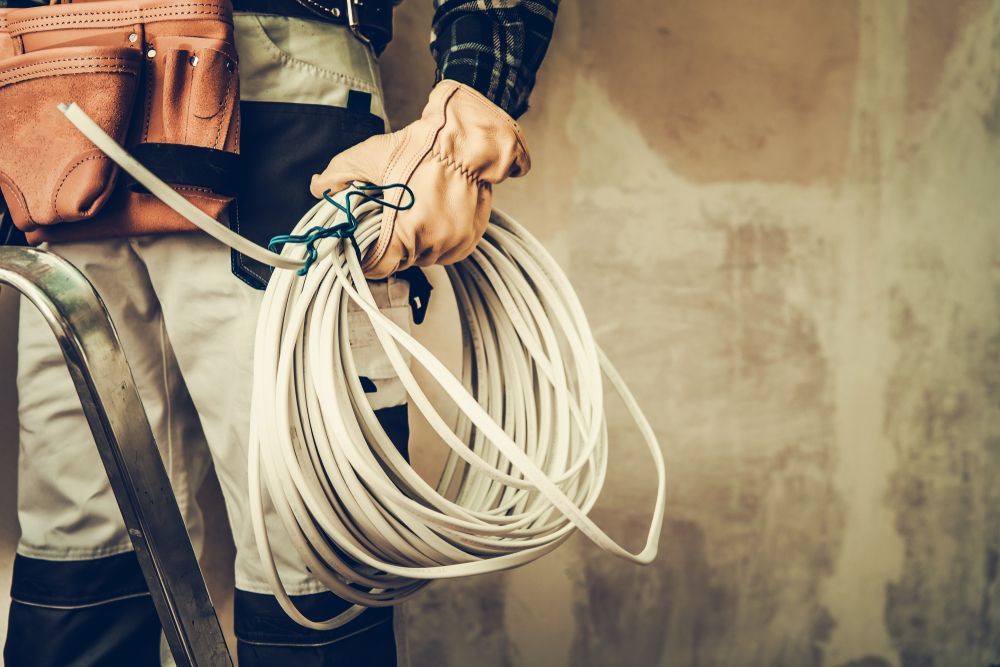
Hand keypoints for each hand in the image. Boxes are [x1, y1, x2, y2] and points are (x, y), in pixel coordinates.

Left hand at [310, 79, 530, 278]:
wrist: (464, 141)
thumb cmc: (421, 149)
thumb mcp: (368, 157)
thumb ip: (337, 176)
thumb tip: (320, 188)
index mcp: (404, 234)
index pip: (378, 268)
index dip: (366, 256)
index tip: (363, 246)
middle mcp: (432, 245)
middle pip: (401, 261)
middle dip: (391, 244)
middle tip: (388, 218)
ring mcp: (454, 244)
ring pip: (424, 257)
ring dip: (415, 243)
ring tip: (411, 213)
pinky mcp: (469, 239)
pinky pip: (446, 251)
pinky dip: (436, 240)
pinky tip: (431, 216)